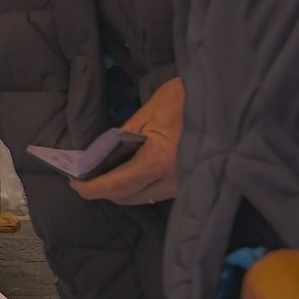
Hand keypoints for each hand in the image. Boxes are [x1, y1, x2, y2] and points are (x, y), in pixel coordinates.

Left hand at [73, 76, 183, 205]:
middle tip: (84, 178)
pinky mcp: (187, 184)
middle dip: (102, 191)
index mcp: (159, 161)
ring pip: (140, 198)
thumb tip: (101, 154)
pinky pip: (155, 193)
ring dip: (119, 191)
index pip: (117, 185)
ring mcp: (181, 186)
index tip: (75, 184)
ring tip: (102, 176)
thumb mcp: (149, 112)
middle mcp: (171, 181)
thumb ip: (124, 135)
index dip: (92, 188)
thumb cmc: (185, 100)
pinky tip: (127, 174)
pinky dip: (137, 187)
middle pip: (126, 197)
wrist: (224, 104)